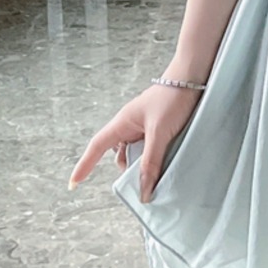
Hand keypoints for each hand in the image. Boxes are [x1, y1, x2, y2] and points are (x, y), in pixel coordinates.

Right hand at [68, 82, 200, 201]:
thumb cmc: (173, 97)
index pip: (97, 146)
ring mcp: (146, 126)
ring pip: (138, 153)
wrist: (195, 76)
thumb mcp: (160, 133)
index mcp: (123, 122)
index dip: (85, 165)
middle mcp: (131, 125)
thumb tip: (143, 191)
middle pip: (121, 155)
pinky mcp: (160, 127)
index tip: (73, 184)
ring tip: (162, 168)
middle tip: (146, 180)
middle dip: (129, 169)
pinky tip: (168, 160)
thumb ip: (151, 162)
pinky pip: (152, 148)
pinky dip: (156, 157)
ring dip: (145, 163)